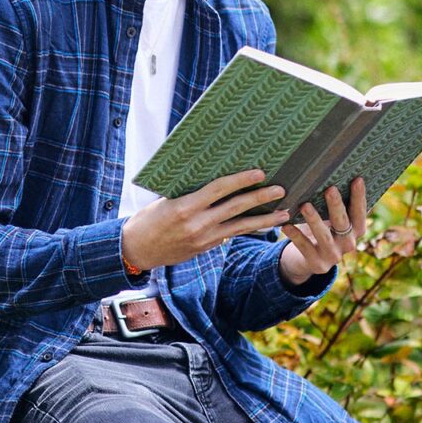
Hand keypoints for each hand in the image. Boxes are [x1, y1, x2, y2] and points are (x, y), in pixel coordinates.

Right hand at [122, 169, 289, 270]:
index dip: (241, 180)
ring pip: (241, 226)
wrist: (137, 249)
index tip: (259, 173)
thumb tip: (217, 180)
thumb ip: (191, 192)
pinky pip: (232, 235)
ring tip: (284, 213)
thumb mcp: (166, 200)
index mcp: (185, 206)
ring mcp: (204, 238)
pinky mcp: (206, 247)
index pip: (219, 189)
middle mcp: (197, 224)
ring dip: (265, 220)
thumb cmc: (148, 219)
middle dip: (261, 198)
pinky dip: (249, 228)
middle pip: (236, 207)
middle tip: (281, 190)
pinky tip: (265, 224)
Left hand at [278, 179, 366, 285]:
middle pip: (343, 223)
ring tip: (305, 205)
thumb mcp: (330, 219)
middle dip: (336, 206)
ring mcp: (333, 256)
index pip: (360, 213)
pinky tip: (285, 225)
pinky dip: (295, 235)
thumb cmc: (321, 229)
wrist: (307, 260)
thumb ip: (334, 204)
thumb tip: (331, 171)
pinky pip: (304, 247)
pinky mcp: (316, 264)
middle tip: (330, 189)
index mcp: (355, 231)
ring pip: (324, 237)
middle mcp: (348, 244)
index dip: (360, 198)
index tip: (357, 179)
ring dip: (314, 220)